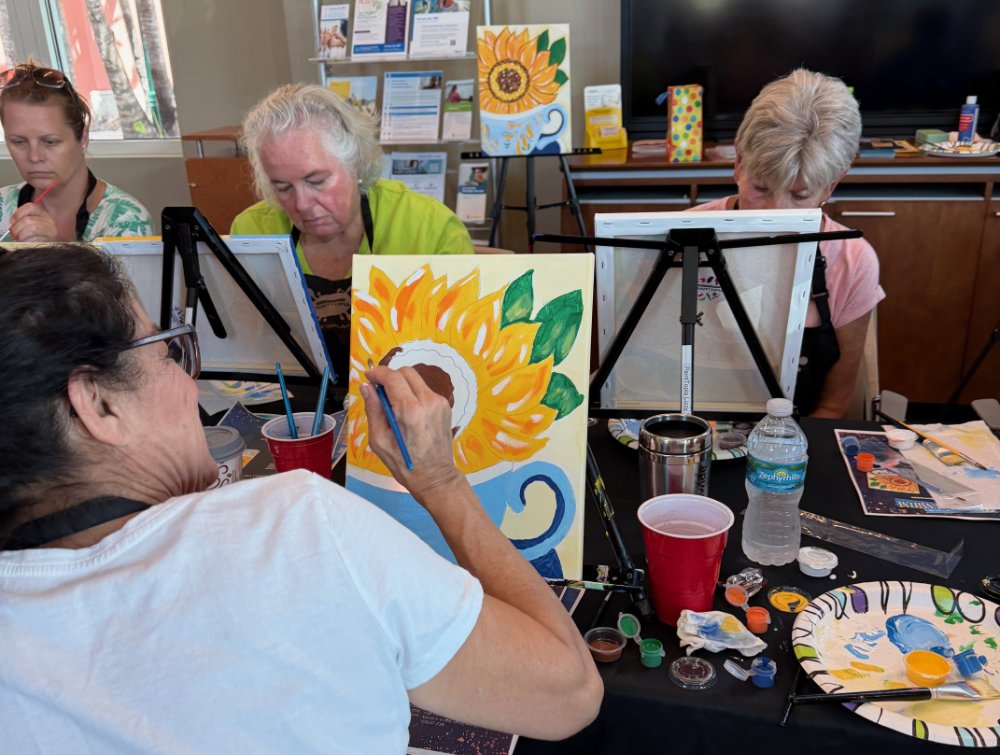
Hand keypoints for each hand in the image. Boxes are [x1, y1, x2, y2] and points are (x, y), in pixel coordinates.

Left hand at [9, 203, 58, 241]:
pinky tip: (25, 243)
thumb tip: (12, 224)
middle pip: (28, 220)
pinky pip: (36, 239)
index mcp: (43, 214)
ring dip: (21, 235)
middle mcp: (49, 221)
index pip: (30, 207)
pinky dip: (27, 241)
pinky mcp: (51, 241)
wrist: (52, 245)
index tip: (12, 221)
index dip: (18, 213)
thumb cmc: (39, 235)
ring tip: (18, 239)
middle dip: (17, 228)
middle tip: (13, 234)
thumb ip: (22, 220)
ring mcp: (51, 231)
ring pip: (32, 228)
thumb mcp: (32, 224)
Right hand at [360, 365, 463, 502]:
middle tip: (379, 392)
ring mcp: (440, 402)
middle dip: (390, 377)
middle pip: (406, 372)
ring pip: (416, 379)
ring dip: (402, 385)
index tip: (368, 376)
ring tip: (393, 406)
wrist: (436, 477)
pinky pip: (425, 390)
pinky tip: (408, 412)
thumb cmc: (405, 464)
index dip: (378, 373)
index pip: (392, 377)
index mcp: (410, 410)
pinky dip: (413, 393)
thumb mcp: (379, 440)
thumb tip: (366, 387)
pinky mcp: (445, 406)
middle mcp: (428, 401)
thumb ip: (373, 409)